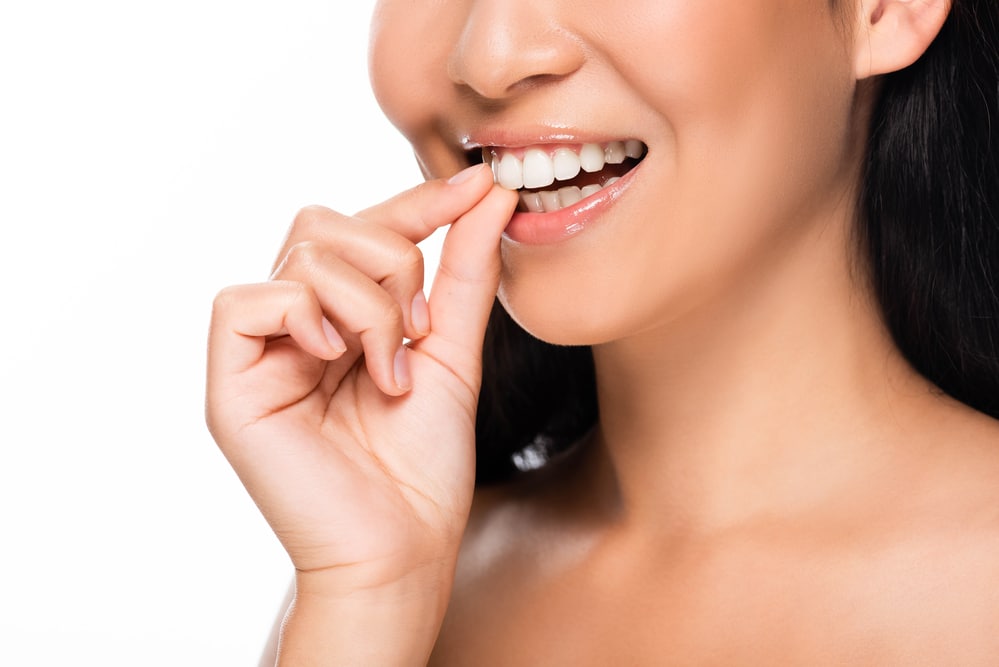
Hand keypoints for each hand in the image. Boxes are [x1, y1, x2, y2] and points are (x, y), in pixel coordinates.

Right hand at [206, 164, 516, 592]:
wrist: (402, 546)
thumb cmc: (423, 464)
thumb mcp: (451, 351)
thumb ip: (465, 272)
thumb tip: (487, 193)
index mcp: (342, 317)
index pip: (363, 228)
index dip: (415, 202)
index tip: (477, 187)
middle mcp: (295, 325)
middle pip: (322, 224)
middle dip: (390, 259)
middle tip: (418, 329)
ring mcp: (259, 352)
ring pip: (300, 257)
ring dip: (367, 305)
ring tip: (390, 370)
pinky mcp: (229, 384)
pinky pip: (244, 301)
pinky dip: (305, 315)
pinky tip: (339, 361)